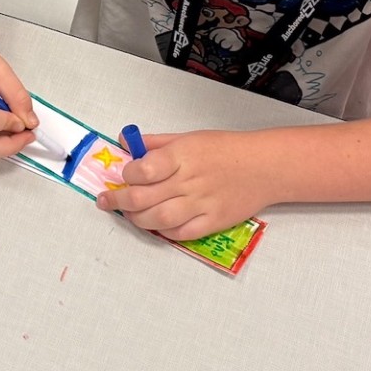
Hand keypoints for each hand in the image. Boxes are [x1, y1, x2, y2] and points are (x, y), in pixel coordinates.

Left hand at [96, 129, 280, 240]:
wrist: (264, 167)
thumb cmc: (225, 149)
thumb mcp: (188, 137)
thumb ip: (155, 142)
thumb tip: (124, 141)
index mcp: (182, 156)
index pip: (144, 169)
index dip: (127, 175)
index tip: (123, 175)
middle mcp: (189, 181)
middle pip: (144, 198)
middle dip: (118, 201)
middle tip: (107, 201)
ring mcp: (201, 204)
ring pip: (158, 219)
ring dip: (137, 219)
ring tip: (129, 214)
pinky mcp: (212, 222)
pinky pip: (180, 233)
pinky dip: (163, 232)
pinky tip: (156, 225)